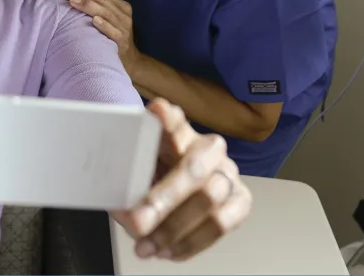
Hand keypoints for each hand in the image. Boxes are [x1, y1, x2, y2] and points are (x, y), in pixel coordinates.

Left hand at [58, 0, 139, 66]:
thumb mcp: (109, 20)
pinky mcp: (122, 42)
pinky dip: (104, 25)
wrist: (130, 61)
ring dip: (88, 5)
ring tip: (72, 1)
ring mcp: (124, 28)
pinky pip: (114, 32)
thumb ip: (97, 8)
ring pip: (106, 12)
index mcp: (121, 6)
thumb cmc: (113, 38)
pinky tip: (94, 20)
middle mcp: (124, 14)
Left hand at [112, 99, 250, 261]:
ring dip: (174, 229)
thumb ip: (127, 179)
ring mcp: (228, 173)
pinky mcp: (240, 200)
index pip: (173, 120)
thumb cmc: (151, 178)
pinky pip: (222, 224)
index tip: (158, 112)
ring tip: (147, 245)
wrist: (173, 194)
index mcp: (177, 131)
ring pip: (210, 199)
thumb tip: (123, 206)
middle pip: (193, 168)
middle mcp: (208, 147)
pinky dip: (191, 242)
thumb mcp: (134, 173)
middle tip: (137, 221)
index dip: (167, 117)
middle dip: (164, 200)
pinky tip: (167, 251)